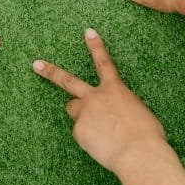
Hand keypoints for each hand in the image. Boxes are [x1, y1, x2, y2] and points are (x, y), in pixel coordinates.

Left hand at [33, 29, 166, 174]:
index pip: (104, 62)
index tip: (88, 32)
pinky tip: (102, 145)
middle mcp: (96, 97)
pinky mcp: (78, 131)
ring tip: (98, 130)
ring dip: (80, 115)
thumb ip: (122, 108)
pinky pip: (81, 134)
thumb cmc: (147, 135)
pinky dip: (89, 139)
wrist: (139, 152)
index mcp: (115, 89)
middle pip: (68, 81)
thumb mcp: (139, 113)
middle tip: (36, 64)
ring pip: (74, 110)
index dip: (96, 46)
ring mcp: (84, 112)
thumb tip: (114, 116)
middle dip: (51, 72)